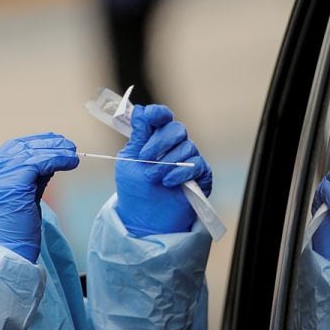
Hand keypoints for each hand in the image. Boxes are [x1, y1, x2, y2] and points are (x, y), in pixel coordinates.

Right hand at [0, 133, 78, 262]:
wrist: (8, 254)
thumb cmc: (16, 234)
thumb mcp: (22, 199)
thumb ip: (31, 180)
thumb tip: (50, 163)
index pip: (11, 150)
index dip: (33, 143)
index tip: (52, 141)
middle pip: (21, 147)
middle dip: (46, 143)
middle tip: (67, 144)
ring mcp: (0, 179)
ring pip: (31, 153)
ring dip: (56, 150)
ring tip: (72, 153)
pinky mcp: (14, 184)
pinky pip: (39, 162)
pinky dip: (57, 159)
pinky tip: (70, 162)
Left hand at [115, 104, 212, 236]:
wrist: (144, 219)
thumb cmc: (135, 189)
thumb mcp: (129, 160)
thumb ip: (138, 136)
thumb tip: (140, 110)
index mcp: (155, 138)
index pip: (161, 118)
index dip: (158, 114)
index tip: (151, 117)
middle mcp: (174, 146)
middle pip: (177, 129)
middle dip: (159, 141)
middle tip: (145, 158)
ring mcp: (188, 160)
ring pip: (187, 147)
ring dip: (166, 162)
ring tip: (153, 178)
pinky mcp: (200, 176)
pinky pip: (196, 164)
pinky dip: (181, 172)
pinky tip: (168, 182)